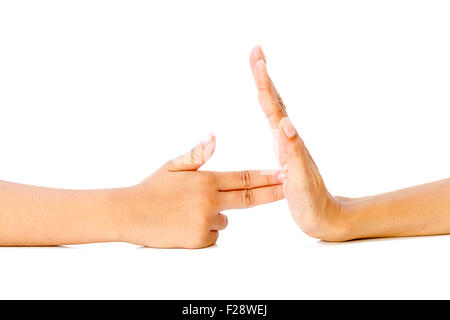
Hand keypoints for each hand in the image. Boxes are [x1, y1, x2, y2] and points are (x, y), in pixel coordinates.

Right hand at [118, 134, 283, 247]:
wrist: (130, 214)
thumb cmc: (151, 188)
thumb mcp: (173, 166)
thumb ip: (197, 154)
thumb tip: (214, 137)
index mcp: (206, 180)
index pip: (244, 178)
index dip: (266, 177)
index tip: (283, 173)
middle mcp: (210, 201)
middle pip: (249, 198)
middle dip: (271, 193)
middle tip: (289, 188)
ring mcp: (205, 222)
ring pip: (225, 220)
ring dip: (217, 216)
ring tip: (188, 212)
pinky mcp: (199, 240)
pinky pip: (213, 235)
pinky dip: (206, 231)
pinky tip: (186, 225)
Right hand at [249, 46, 347, 240]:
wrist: (327, 216)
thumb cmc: (312, 203)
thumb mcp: (300, 181)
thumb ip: (294, 153)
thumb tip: (285, 124)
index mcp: (288, 141)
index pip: (273, 106)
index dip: (263, 83)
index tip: (257, 59)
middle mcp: (288, 137)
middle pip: (273, 100)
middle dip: (262, 75)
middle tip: (255, 52)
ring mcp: (287, 143)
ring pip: (274, 108)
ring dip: (265, 87)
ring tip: (258, 69)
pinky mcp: (285, 152)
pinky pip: (274, 122)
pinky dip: (268, 107)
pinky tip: (267, 106)